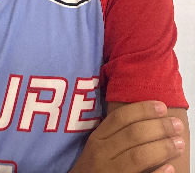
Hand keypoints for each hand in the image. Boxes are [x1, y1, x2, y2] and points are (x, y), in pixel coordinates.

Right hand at [69, 101, 184, 172]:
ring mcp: (109, 172)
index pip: (120, 118)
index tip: (162, 106)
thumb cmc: (92, 170)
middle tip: (177, 124)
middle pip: (133, 134)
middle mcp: (101, 154)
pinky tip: (170, 169)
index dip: (142, 110)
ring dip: (162, 148)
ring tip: (179, 144)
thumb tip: (146, 120)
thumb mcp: (97, 149)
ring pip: (138, 156)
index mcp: (96, 139)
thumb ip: (114, 136)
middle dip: (158, 127)